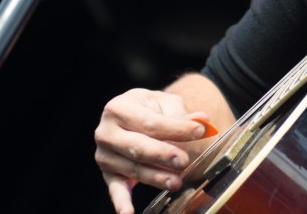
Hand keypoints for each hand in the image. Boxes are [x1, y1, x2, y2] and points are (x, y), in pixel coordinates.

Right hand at [93, 88, 211, 213]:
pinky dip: (122, 202)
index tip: (199, 131)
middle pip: (137, 147)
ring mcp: (105, 155)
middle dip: (162, 155)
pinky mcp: (108, 173)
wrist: (135, 114)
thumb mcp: (165, 104)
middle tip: (184, 161)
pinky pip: (115, 189)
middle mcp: (106, 132)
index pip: (150, 122)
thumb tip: (201, 120)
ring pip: (132, 168)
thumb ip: (181, 114)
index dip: (176, 128)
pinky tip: (128, 213)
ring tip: (176, 182)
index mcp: (119, 108)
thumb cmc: (151, 109)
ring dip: (155, 177)